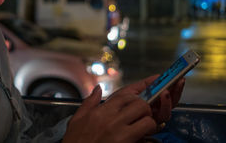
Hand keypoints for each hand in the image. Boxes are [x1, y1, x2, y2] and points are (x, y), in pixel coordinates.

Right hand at [62, 76, 184, 142]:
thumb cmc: (76, 142)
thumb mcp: (77, 119)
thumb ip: (89, 102)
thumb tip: (97, 89)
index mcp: (100, 111)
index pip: (125, 94)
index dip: (138, 91)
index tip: (147, 89)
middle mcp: (111, 118)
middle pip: (139, 103)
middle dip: (145, 107)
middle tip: (143, 114)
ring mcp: (119, 131)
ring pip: (146, 117)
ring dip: (149, 120)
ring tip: (145, 126)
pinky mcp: (125, 142)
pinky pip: (145, 133)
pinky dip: (148, 134)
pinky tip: (144, 137)